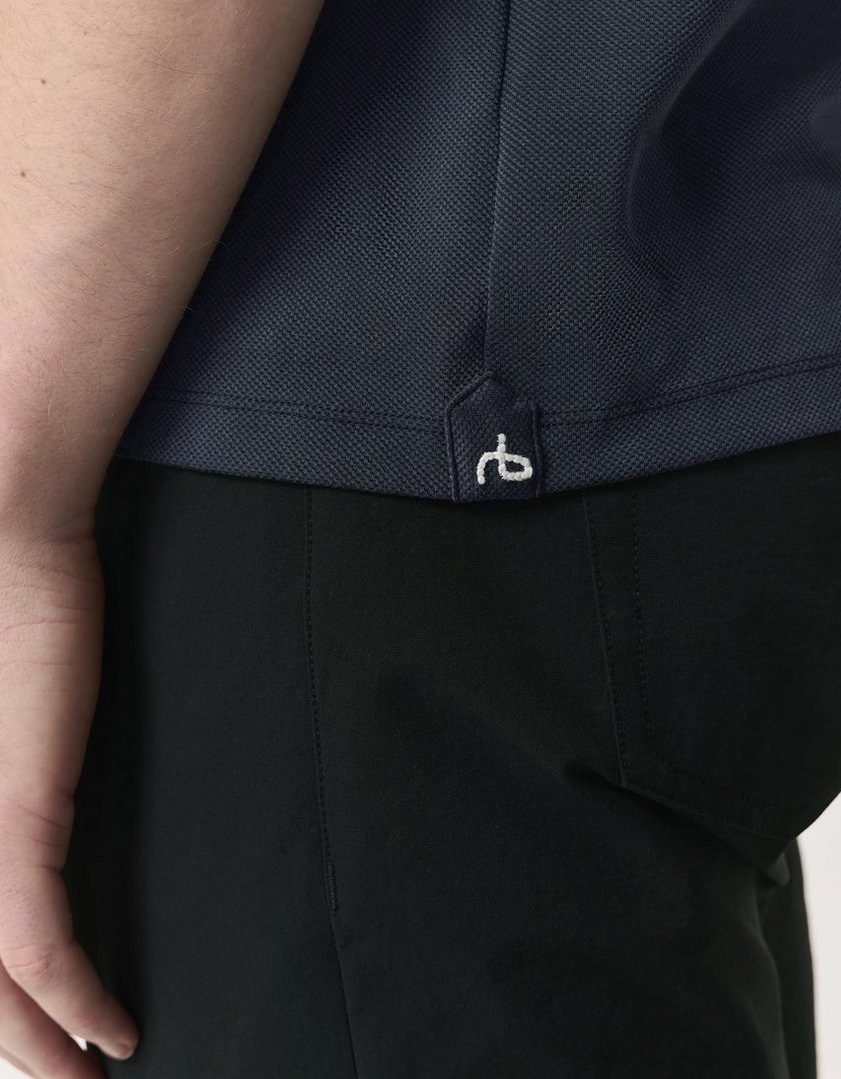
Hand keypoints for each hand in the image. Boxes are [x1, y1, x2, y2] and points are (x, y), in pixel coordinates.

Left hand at [0, 525, 138, 1075]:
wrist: (2, 531)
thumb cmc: (1, 600)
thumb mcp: (0, 702)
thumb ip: (11, 772)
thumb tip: (36, 829)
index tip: (28, 1038)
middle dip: (10, 1047)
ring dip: (40, 1048)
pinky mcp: (12, 816)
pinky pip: (37, 938)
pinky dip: (74, 997)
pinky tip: (112, 1028)